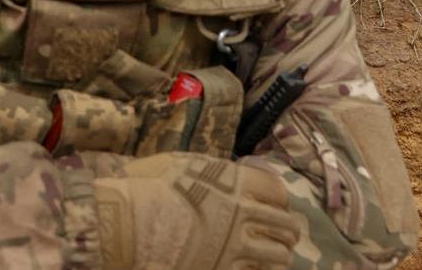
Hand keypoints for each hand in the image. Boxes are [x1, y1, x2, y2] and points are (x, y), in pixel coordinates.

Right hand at [94, 153, 298, 269]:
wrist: (134, 223)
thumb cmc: (148, 187)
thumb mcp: (176, 163)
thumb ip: (202, 166)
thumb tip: (212, 170)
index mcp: (235, 182)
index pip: (276, 191)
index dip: (278, 199)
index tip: (276, 205)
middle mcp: (244, 213)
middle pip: (283, 224)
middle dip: (287, 230)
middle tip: (287, 236)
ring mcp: (238, 245)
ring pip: (277, 254)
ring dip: (279, 255)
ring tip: (278, 258)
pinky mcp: (226, 269)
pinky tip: (256, 269)